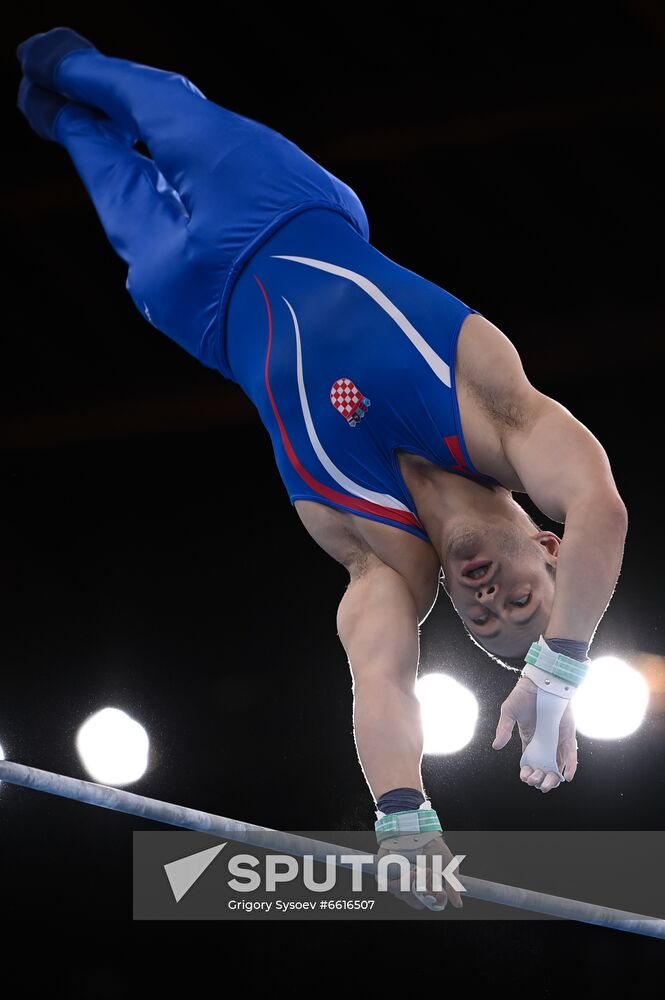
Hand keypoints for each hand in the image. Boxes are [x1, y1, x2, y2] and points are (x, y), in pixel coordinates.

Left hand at [375, 834, 463, 910]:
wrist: (418, 830)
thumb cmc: (433, 847)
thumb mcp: (448, 866)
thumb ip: (453, 886)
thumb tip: (458, 904)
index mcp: (425, 887)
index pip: (427, 904)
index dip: (434, 902)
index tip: (441, 894)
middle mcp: (411, 886)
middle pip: (415, 902)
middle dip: (424, 890)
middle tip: (429, 874)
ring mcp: (398, 880)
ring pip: (403, 895)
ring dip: (413, 883)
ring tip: (418, 869)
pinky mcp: (386, 873)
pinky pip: (390, 886)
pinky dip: (400, 881)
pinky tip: (409, 870)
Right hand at [492, 675, 577, 791]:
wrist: (542, 679)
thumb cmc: (524, 693)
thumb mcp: (509, 711)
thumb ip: (504, 729)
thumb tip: (496, 746)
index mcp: (529, 738)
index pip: (529, 761)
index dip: (527, 772)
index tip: (525, 777)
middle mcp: (544, 741)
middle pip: (544, 766)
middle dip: (540, 778)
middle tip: (535, 781)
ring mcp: (557, 739)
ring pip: (557, 764)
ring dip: (554, 777)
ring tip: (548, 784)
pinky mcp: (568, 734)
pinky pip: (571, 753)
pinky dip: (571, 766)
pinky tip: (567, 776)